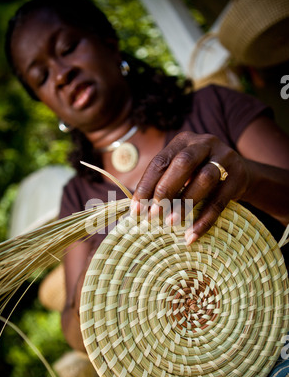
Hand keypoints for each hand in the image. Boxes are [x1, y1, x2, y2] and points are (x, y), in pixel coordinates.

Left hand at [131, 131, 250, 243]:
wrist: (241, 173)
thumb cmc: (198, 175)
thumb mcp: (181, 172)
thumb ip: (162, 183)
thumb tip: (137, 209)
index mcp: (184, 141)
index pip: (161, 161)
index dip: (146, 185)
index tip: (136, 209)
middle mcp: (205, 144)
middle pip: (184, 162)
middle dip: (166, 189)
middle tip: (154, 214)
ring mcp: (225, 158)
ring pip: (205, 178)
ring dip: (186, 203)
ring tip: (171, 223)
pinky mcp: (238, 177)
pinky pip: (220, 201)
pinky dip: (205, 220)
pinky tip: (192, 235)